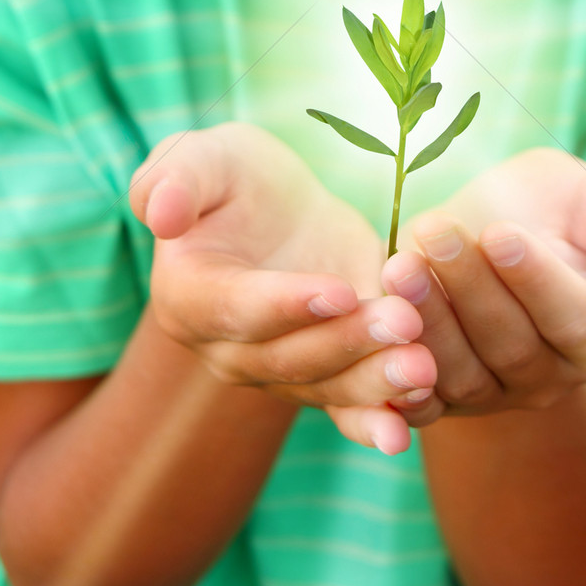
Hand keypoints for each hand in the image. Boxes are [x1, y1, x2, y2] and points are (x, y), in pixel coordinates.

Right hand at [129, 121, 436, 452]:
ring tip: (424, 369)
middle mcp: (227, 349)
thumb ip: (175, 180)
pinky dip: (375, 421)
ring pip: (325, 386)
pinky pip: (345, 408)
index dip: (286, 304)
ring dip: (375, 384)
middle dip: (348, 343)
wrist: (277, 208)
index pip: (236, 309)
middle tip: (406, 325)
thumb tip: (160, 214)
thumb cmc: (233, 176)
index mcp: (188, 296)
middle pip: (289, 356)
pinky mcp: (325, 374)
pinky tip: (408, 426)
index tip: (341, 291)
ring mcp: (277, 369)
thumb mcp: (203, 158)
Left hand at [378, 147, 585, 425]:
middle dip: (467, 284)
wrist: (488, 225)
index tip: (501, 233)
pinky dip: (394, 372)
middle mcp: (551, 377)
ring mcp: (493, 395)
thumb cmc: (552, 208)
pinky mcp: (440, 398)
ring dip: (426, 317)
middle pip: (509, 343)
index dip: (534, 278)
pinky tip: (375, 325)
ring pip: (459, 369)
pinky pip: (417, 399)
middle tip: (434, 228)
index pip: (571, 316)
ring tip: (399, 262)